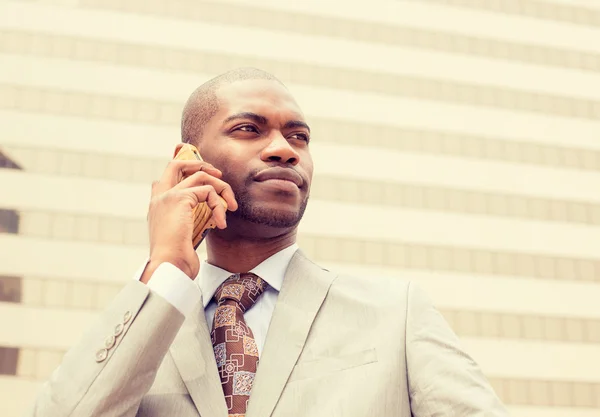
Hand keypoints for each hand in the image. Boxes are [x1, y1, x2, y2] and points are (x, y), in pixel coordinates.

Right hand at [140, 159, 237, 282]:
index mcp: (157, 206)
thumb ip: (188, 221)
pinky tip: (221, 223)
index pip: (166, 178)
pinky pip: (208, 192)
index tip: (206, 175)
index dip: (184, 170)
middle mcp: (159, 197)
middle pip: (176, 164)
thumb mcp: (182, 236)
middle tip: (219, 175)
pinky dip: (220, 206)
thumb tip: (208, 212)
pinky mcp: (180, 198)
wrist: (168, 266)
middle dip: (200, 164)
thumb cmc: (176, 258)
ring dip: (221, 187)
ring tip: (231, 206)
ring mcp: (168, 195)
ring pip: (200, 175)